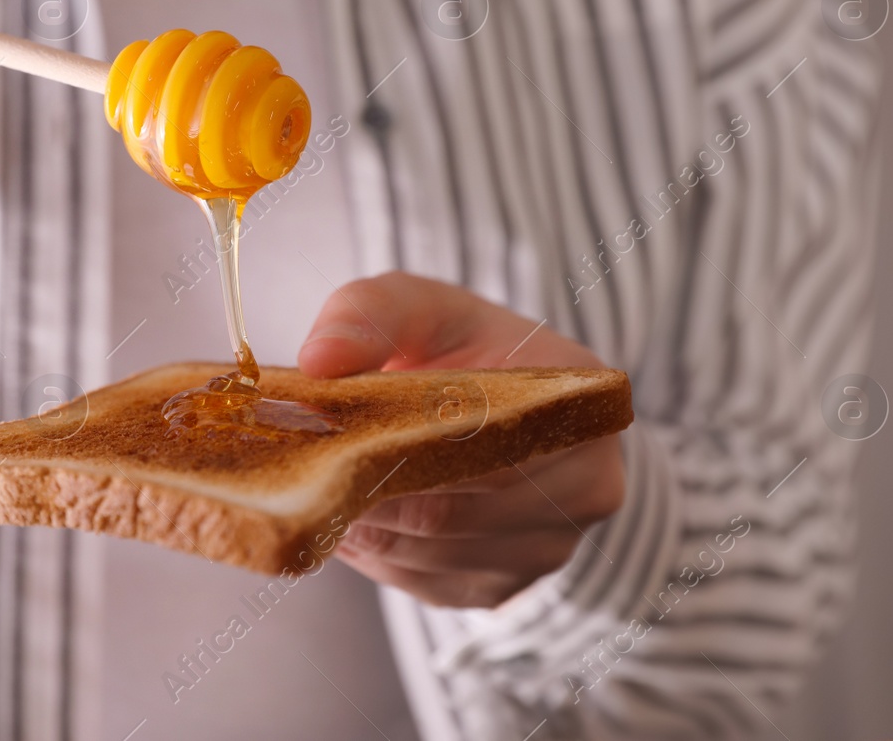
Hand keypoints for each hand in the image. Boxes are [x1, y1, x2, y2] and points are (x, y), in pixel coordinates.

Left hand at [297, 271, 625, 608]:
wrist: (479, 395)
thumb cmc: (453, 345)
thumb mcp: (416, 305)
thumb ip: (368, 314)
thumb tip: (321, 360)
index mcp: (581, 410)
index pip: (489, 448)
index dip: (405, 450)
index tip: (341, 438)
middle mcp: (586, 490)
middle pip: (454, 513)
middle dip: (371, 492)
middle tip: (307, 467)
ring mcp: (547, 550)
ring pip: (431, 556)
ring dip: (365, 528)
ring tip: (319, 486)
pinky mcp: (503, 588)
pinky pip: (425, 584)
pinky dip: (376, 555)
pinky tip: (348, 515)